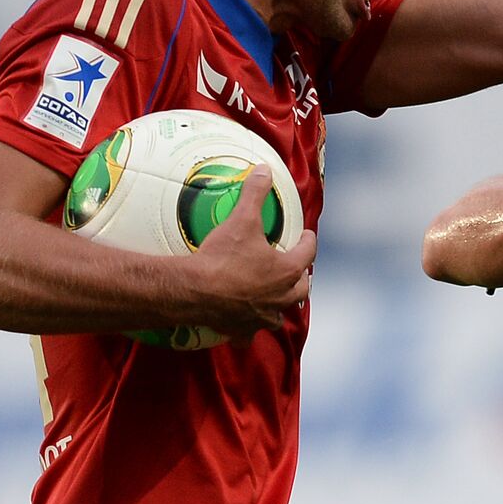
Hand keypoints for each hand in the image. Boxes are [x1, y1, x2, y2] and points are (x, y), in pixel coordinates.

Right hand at [180, 164, 316, 338]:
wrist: (194, 291)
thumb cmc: (223, 256)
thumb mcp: (242, 219)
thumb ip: (255, 193)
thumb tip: (264, 169)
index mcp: (287, 270)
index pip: (308, 253)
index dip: (308, 241)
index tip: (306, 234)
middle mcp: (281, 297)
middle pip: (301, 288)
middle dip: (300, 277)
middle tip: (295, 268)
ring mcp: (262, 317)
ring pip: (280, 314)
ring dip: (280, 304)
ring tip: (275, 296)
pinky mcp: (241, 330)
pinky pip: (249, 334)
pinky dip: (248, 330)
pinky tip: (244, 328)